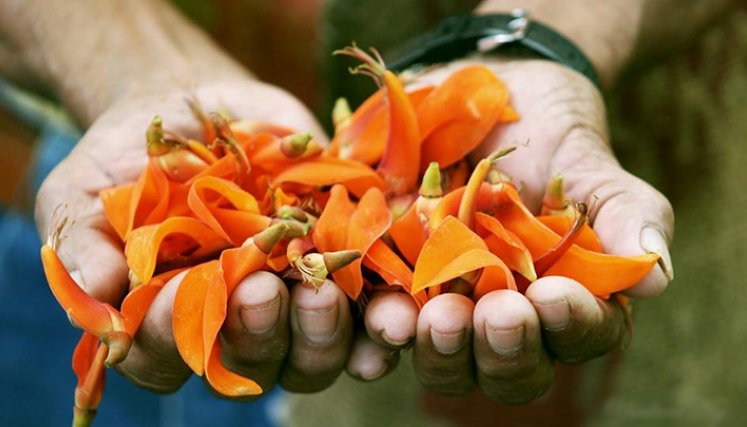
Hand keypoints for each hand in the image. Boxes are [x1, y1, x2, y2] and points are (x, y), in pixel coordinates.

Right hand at [35, 80, 354, 396]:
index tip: (176, 291)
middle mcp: (235, 328)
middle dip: (260, 333)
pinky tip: (389, 313)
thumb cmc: (127, 161)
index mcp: (168, 325)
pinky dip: (379, 317)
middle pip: (254, 362)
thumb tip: (102, 305)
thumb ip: (85, 247)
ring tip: (322, 292)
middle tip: (263, 291)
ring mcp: (291, 305)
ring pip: (314, 350)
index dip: (172, 333)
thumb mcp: (85, 194)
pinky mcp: (338, 271)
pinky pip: (368, 310)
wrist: (193, 109)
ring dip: (323, 332)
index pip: (170, 353)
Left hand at [353, 58, 673, 402]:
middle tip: (494, 313)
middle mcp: (505, 316)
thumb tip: (656, 275)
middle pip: (507, 366)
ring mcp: (448, 303)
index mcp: (564, 301)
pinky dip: (382, 327)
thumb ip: (627, 212)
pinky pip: (386, 318)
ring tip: (437, 315)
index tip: (553, 293)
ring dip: (441, 348)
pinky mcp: (396, 281)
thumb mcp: (591, 163)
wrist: (484, 95)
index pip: (579, 335)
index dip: (570, 325)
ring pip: (446, 357)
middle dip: (502, 347)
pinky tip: (382, 319)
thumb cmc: (550, 133)